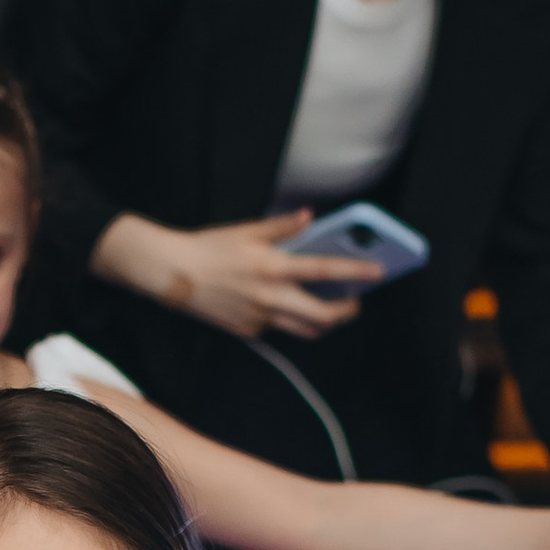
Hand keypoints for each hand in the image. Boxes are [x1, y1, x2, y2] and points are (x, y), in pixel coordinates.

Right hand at [95, 211, 372, 342]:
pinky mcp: (247, 331)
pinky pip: (278, 328)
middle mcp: (270, 297)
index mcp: (273, 267)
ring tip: (329, 308)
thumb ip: (282, 227)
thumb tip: (309, 218)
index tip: (377, 273)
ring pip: (304, 330)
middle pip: (322, 316)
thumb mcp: (246, 230)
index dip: (355, 273)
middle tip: (353, 302)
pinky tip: (284, 304)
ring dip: (323, 322)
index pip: (325, 271)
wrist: (172, 274)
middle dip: (345, 312)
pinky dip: (288, 318)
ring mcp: (259, 318)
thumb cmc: (208, 248)